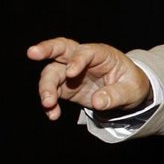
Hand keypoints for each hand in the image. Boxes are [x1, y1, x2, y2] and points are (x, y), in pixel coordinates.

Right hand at [28, 38, 150, 120]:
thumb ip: (116, 95)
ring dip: (46, 87)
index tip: (71, 73)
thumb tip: (98, 102)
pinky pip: (53, 93)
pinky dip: (50, 103)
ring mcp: (71, 73)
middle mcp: (82, 59)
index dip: (77, 60)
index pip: (85, 52)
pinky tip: (53, 115)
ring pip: (51, 73)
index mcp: (101, 54)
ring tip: (48, 104)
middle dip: (46, 49)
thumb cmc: (131, 84)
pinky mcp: (66, 88)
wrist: (127, 93)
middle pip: (60, 49)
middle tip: (31, 53)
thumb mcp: (132, 90)